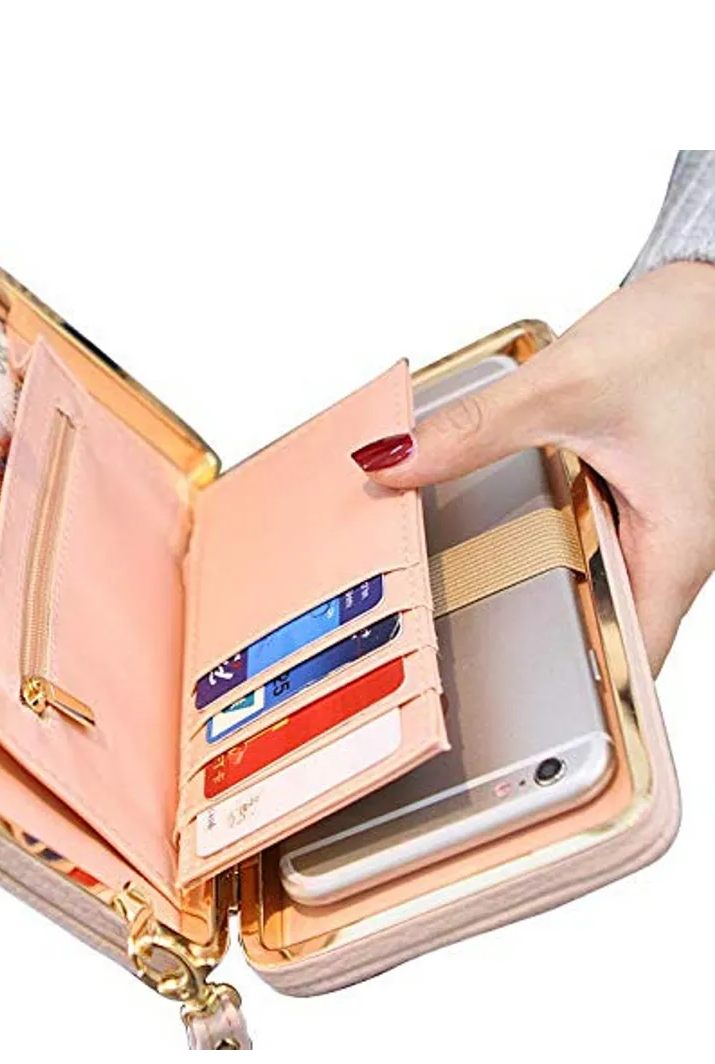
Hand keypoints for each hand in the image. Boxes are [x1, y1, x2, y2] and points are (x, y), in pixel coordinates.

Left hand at [351, 262, 714, 673]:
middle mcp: (673, 552)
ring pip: (595, 589)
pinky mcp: (637, 503)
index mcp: (677, 549)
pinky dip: (549, 547)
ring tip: (467, 597)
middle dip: (538, 645)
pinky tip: (503, 531)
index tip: (512, 708)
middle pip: (605, 632)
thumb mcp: (565, 386)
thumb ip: (474, 430)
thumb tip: (394, 463)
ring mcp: (655, 530)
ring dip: (541, 593)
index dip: (581, 697)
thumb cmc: (686, 338)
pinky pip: (591, 547)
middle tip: (459, 648)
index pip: (633, 662)